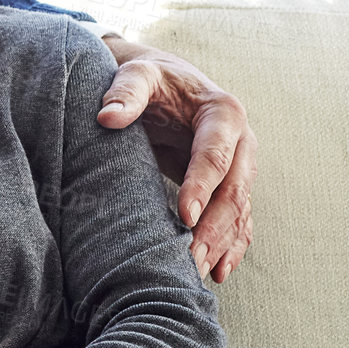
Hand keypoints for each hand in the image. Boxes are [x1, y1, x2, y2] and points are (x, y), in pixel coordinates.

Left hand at [97, 36, 255, 283]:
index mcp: (223, 112)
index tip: (185, 215)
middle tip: (190, 259)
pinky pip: (239, 220)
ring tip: (196, 274)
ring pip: (238, 211)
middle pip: (234, 191)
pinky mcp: (232, 185)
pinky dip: (231, 246)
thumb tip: (107, 116)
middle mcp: (241, 142)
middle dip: (214, 227)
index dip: (202, 185)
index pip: (216, 154)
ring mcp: (241, 167)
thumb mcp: (137, 74)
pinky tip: (218, 272)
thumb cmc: (150, 78)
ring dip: (221, 244)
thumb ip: (126, 92)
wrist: (167, 82)